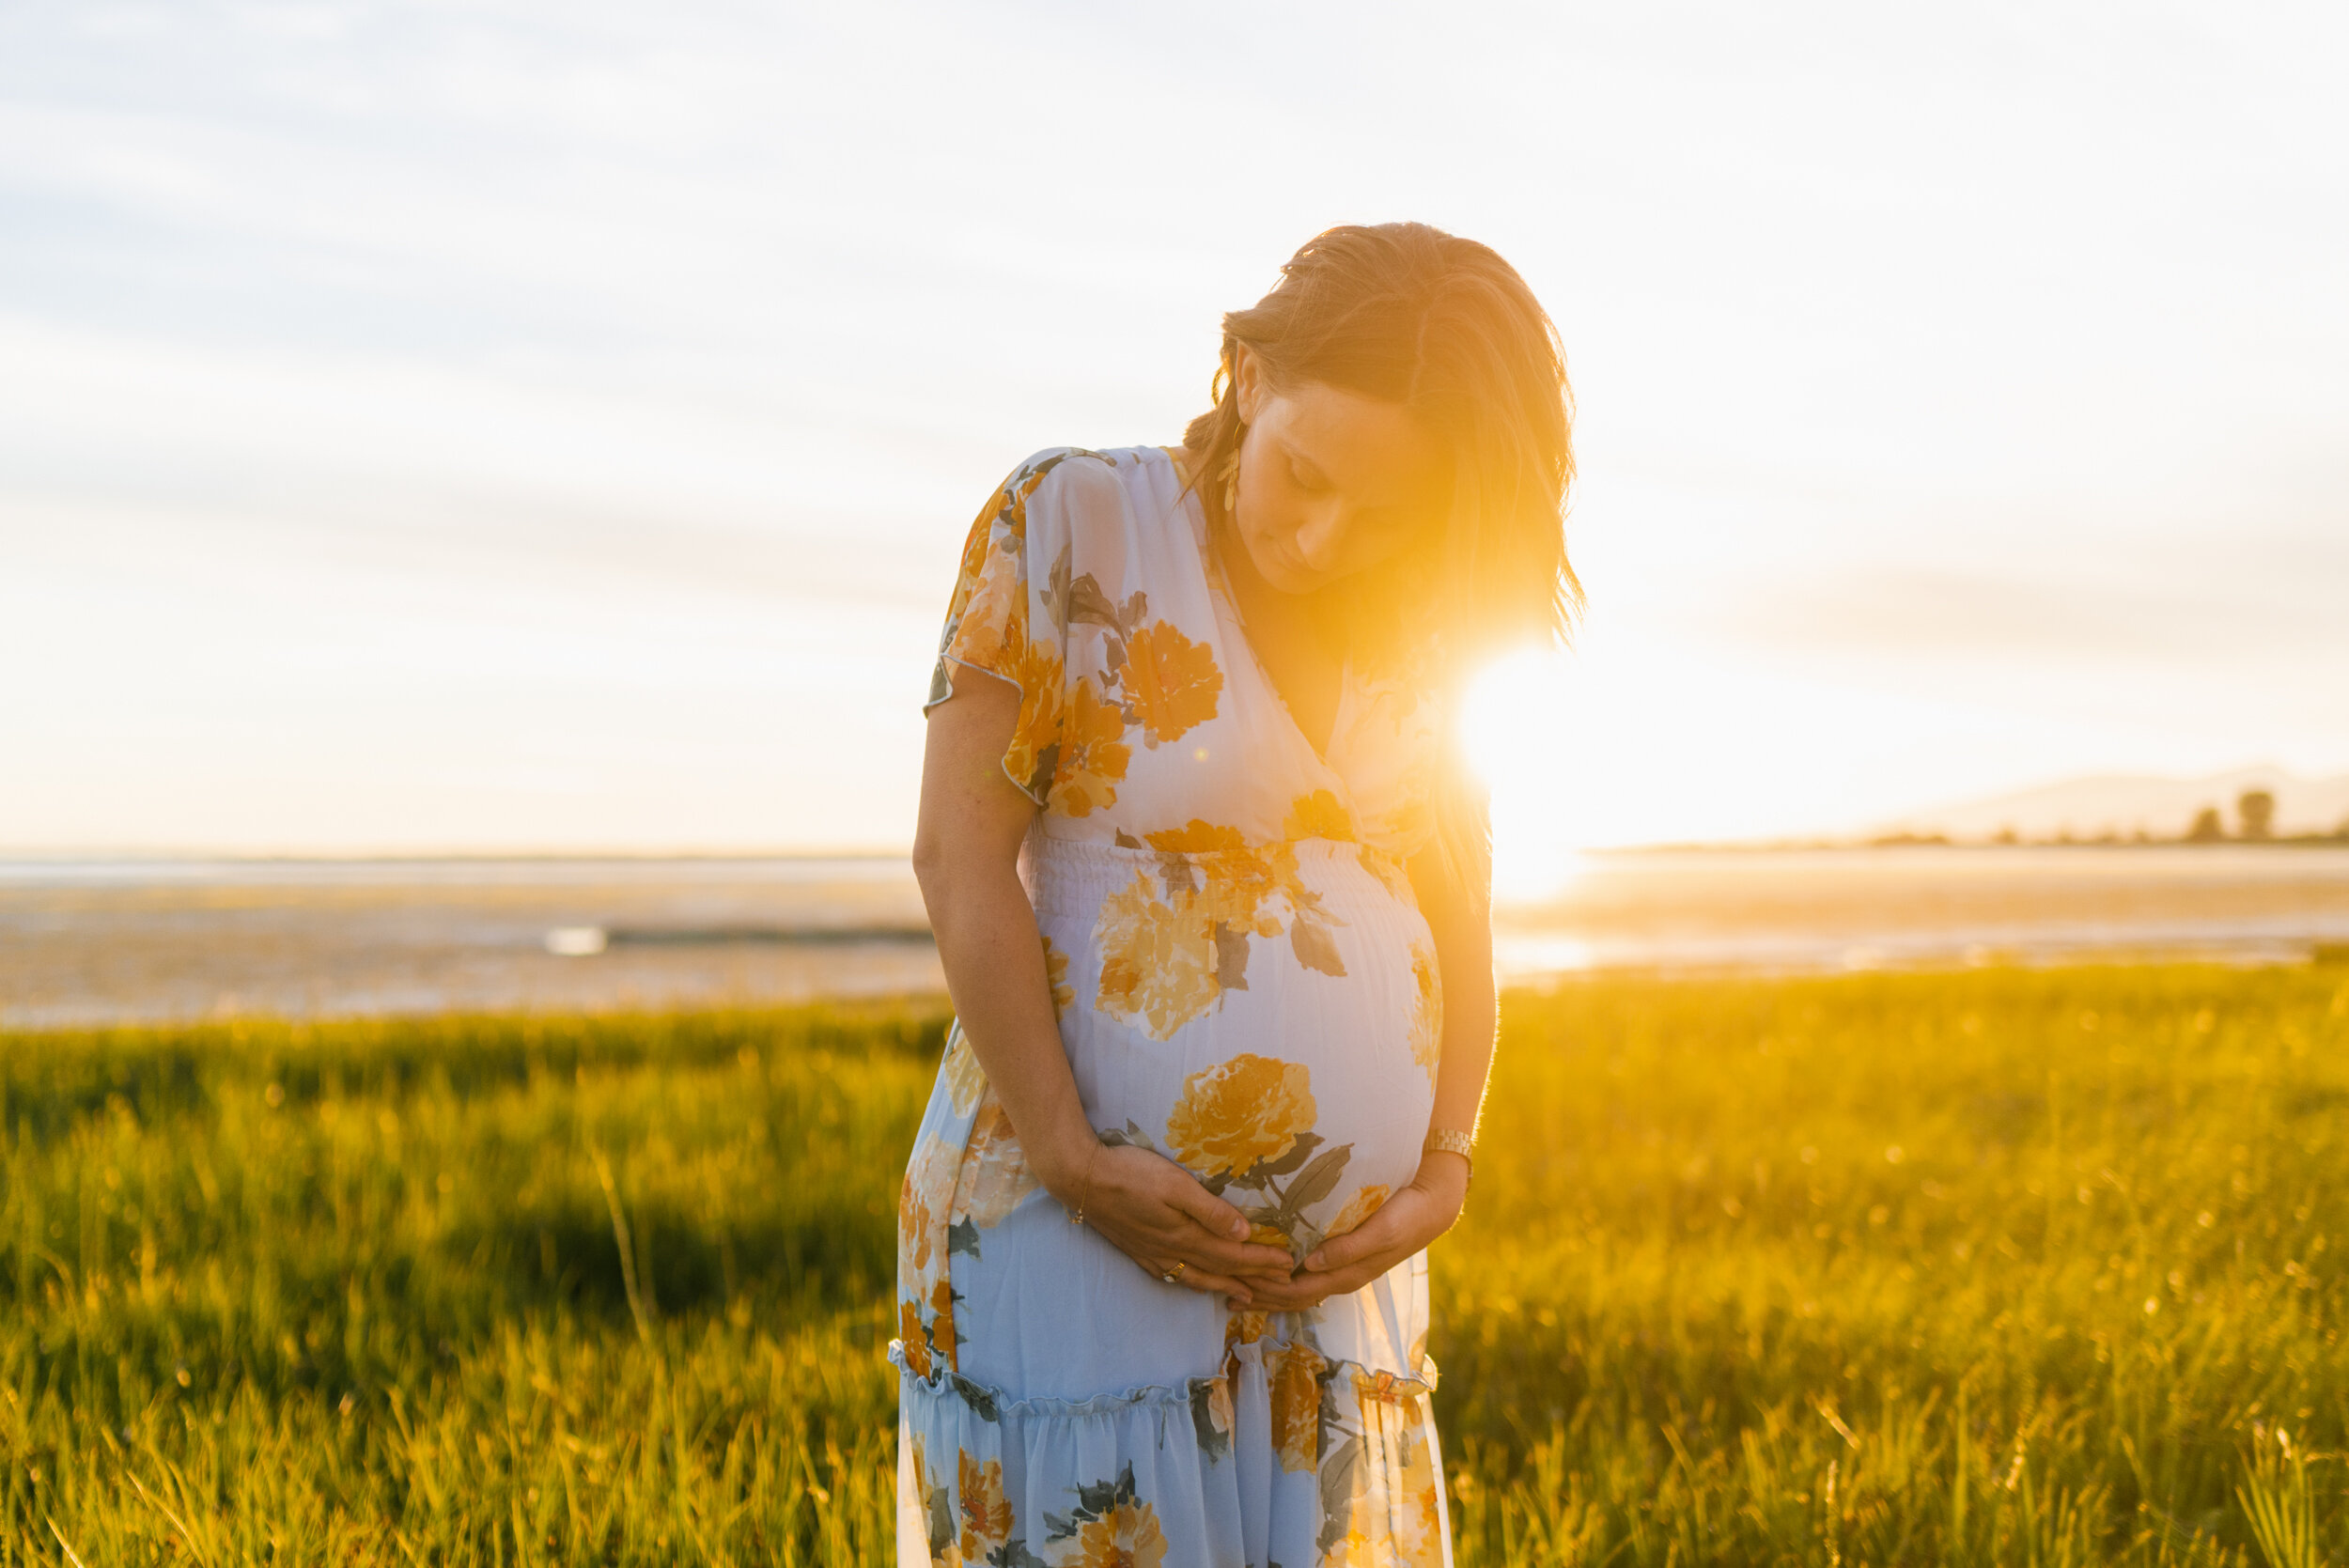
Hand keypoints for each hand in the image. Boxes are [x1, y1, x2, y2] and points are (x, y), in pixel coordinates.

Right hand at [1067, 1142, 1299, 1304]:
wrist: (1082, 1179)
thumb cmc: (1131, 1174)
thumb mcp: (1175, 1184)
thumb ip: (1209, 1210)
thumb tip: (1244, 1232)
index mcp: (1185, 1236)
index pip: (1233, 1254)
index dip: (1262, 1261)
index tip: (1288, 1264)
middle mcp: (1172, 1252)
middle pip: (1220, 1271)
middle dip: (1253, 1278)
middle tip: (1281, 1287)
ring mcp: (1153, 1255)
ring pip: (1198, 1278)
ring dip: (1226, 1287)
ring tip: (1246, 1296)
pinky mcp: (1138, 1251)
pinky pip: (1175, 1276)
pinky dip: (1194, 1283)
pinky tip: (1195, 1282)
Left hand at [1246, 1153, 1468, 1312]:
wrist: (1432, 1204)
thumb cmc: (1406, 1216)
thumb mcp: (1380, 1232)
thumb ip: (1348, 1249)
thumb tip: (1310, 1265)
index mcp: (1345, 1274)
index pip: (1297, 1292)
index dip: (1266, 1292)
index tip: (1235, 1283)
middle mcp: (1339, 1276)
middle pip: (1291, 1295)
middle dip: (1258, 1294)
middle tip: (1223, 1287)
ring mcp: (1341, 1267)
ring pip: (1296, 1286)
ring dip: (1267, 1289)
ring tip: (1235, 1284)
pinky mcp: (1342, 1253)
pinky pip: (1306, 1271)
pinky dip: (1282, 1274)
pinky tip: (1267, 1265)